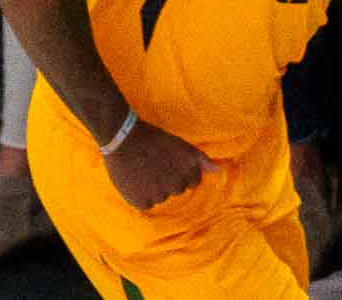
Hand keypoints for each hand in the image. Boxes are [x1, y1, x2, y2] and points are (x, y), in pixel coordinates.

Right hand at [103, 118, 218, 211]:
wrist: (123, 138)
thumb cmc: (152, 139)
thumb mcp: (180, 145)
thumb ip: (200, 159)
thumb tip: (218, 170)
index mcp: (189, 169)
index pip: (192, 182)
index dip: (179, 172)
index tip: (168, 164)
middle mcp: (178, 184)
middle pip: (177, 190)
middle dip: (167, 180)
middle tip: (153, 165)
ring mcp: (160, 194)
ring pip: (160, 197)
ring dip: (153, 188)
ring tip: (142, 170)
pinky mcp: (143, 202)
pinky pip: (145, 204)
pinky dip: (139, 195)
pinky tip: (134, 179)